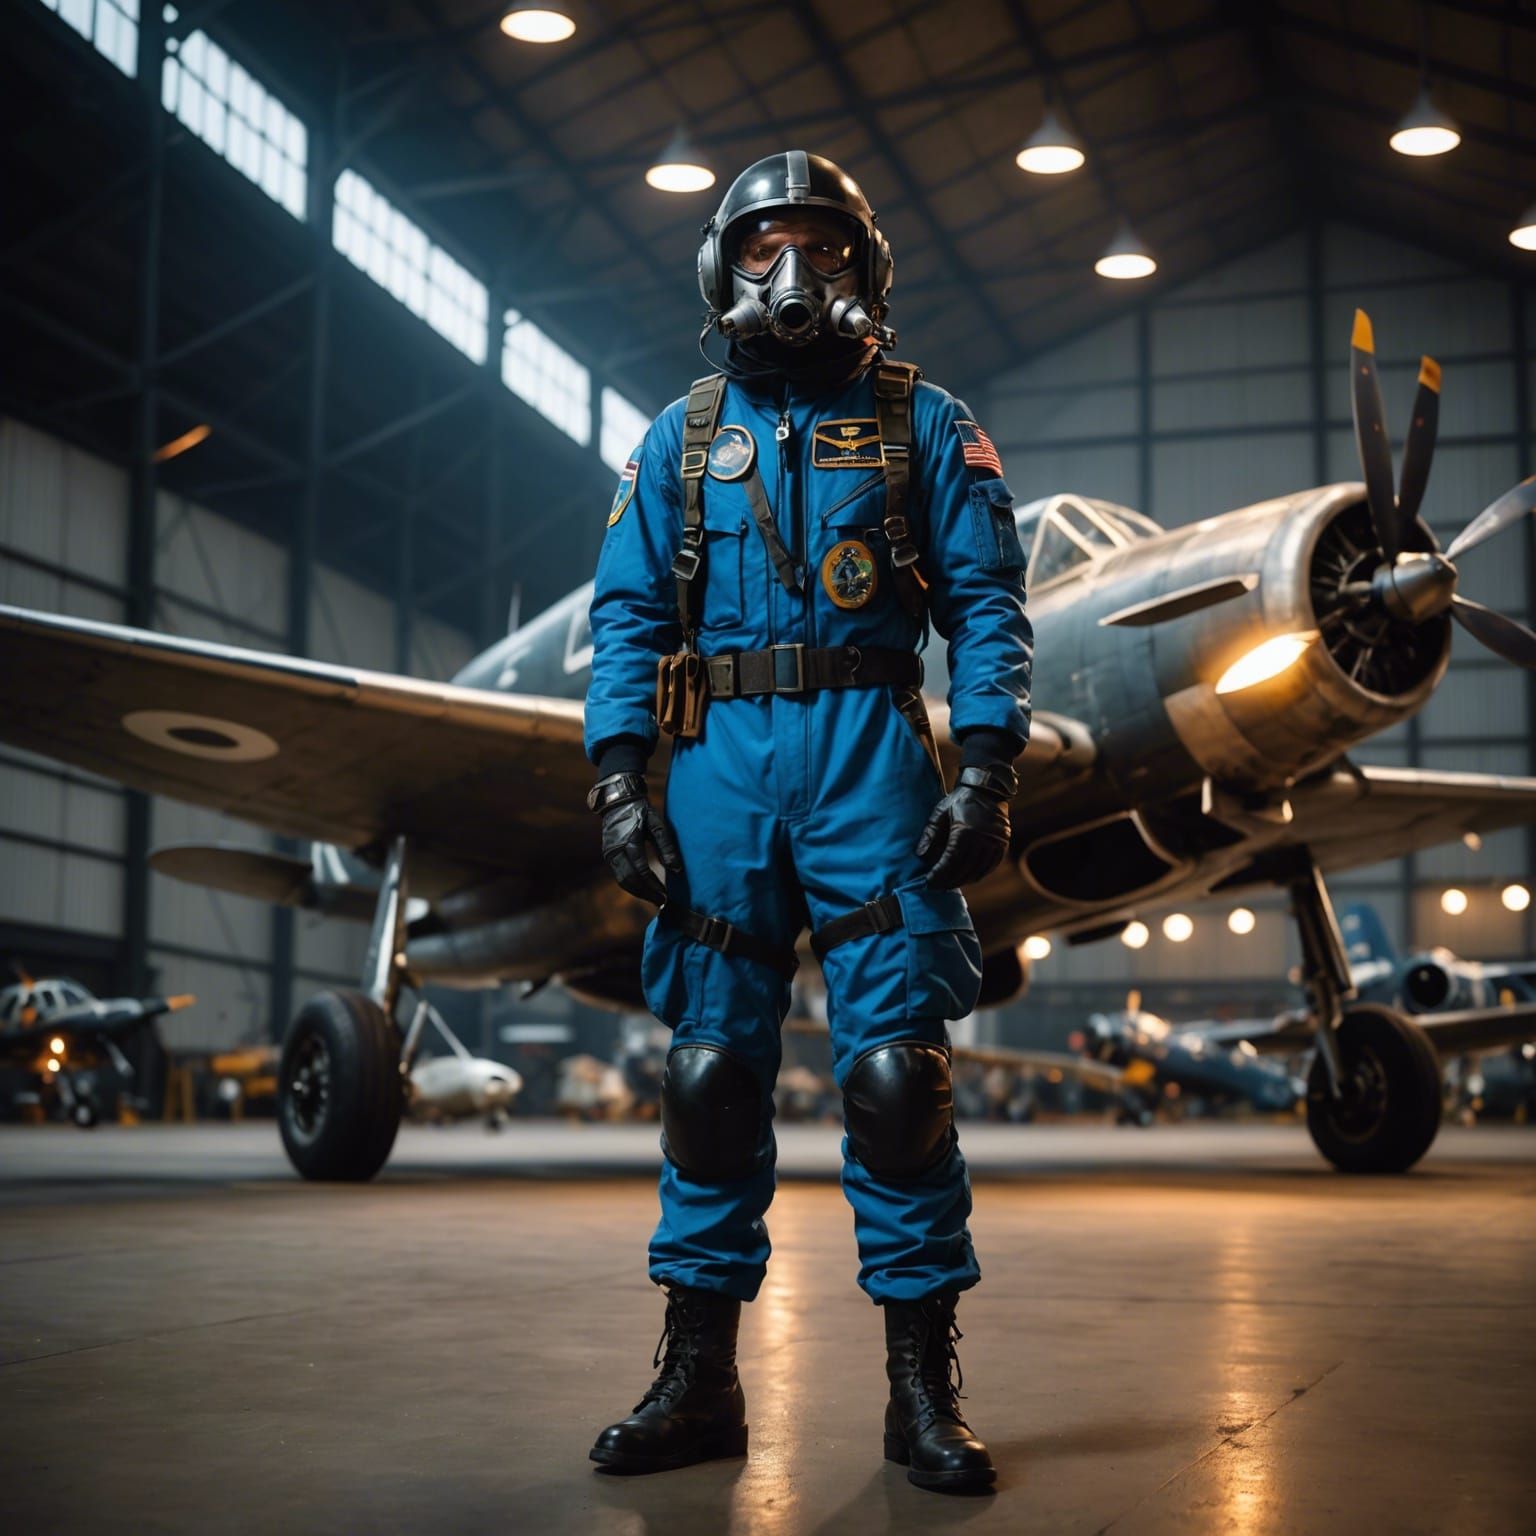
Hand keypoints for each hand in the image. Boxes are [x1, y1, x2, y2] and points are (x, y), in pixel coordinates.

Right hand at [589, 773, 681, 904]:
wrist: (618, 801)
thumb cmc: (641, 811)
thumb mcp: (657, 824)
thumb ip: (666, 847)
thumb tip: (676, 870)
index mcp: (629, 841)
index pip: (641, 870)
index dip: (654, 885)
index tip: (666, 895)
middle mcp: (615, 850)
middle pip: (629, 880)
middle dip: (646, 893)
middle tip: (661, 902)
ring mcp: (609, 854)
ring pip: (622, 881)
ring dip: (638, 892)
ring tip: (654, 899)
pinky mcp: (608, 855)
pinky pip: (619, 875)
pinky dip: (631, 885)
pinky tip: (644, 889)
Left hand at [915, 764, 1017, 889]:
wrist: (987, 789)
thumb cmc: (959, 801)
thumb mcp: (940, 812)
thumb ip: (930, 834)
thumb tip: (921, 856)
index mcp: (965, 831)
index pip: (950, 861)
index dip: (939, 874)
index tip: (929, 882)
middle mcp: (983, 839)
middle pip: (964, 869)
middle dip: (948, 881)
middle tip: (936, 887)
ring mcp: (995, 843)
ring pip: (977, 871)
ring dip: (962, 880)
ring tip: (949, 884)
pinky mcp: (1002, 845)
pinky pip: (989, 867)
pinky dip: (977, 875)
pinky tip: (966, 878)